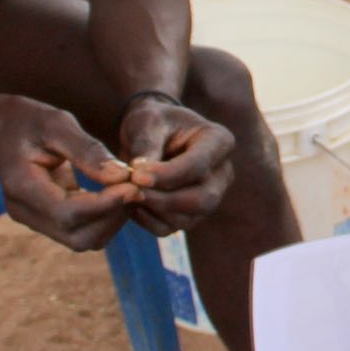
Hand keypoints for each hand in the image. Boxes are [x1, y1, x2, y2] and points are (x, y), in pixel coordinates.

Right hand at [0, 98, 139, 251]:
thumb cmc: (28, 120)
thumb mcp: (57, 124)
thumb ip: (87, 151)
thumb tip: (121, 177)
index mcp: (22, 187)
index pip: (69, 214)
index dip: (106, 205)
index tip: (134, 186)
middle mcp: (25, 212)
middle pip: (78, 236)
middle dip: (112, 217)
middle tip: (137, 189)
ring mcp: (33, 220)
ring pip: (82, 240)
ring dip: (111, 221)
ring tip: (128, 190)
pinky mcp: (45, 220)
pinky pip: (79, 231)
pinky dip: (102, 218)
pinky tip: (116, 194)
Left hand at [117, 94, 235, 234]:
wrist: (151, 133)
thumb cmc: (152, 121)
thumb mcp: (147, 122)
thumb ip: (146, 145)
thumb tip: (139, 176)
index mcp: (219, 141)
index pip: (198, 166)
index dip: (167, 175)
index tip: (136, 175)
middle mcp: (223, 172)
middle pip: (203, 199)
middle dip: (165, 200)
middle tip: (132, 191)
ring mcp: (210, 196)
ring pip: (188, 219)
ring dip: (154, 211)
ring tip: (126, 193)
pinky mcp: (191, 214)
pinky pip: (171, 228)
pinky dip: (147, 221)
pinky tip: (130, 204)